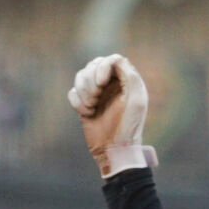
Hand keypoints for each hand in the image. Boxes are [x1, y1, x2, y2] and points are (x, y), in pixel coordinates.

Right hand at [67, 53, 156, 178]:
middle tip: (96, 99)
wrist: (115, 149)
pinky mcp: (84, 103)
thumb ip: (131, 77)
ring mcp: (97, 93)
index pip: (111, 59)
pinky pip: (72, 92)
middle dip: (91, 82)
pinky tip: (87, 114)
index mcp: (126, 81)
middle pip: (93, 65)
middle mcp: (111, 84)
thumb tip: (117, 60)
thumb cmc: (128, 126)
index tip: (101, 83)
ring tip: (92, 107)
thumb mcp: (136, 101)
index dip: (102, 67)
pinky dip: (77, 102)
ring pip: (80, 77)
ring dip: (83, 92)